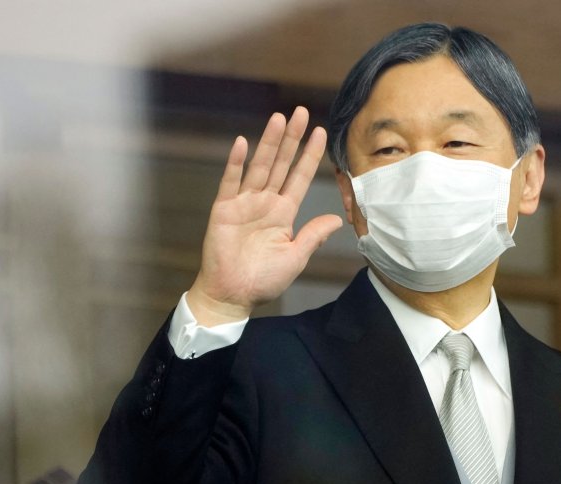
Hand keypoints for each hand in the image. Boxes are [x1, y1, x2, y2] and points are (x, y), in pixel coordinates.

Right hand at [189, 107, 343, 324]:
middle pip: (281, 164)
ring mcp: (244, 204)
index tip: (321, 133)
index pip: (300, 178)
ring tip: (279, 119)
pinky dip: (235, 163)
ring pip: (260, 166)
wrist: (233, 294)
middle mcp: (265, 203)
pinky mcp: (224, 210)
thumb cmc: (263, 279)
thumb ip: (313, 235)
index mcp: (284, 213)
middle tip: (301, 112)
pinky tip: (242, 143)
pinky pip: (230, 182)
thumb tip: (336, 219)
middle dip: (292, 139)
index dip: (311, 156)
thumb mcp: (296, 257)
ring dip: (269, 143)